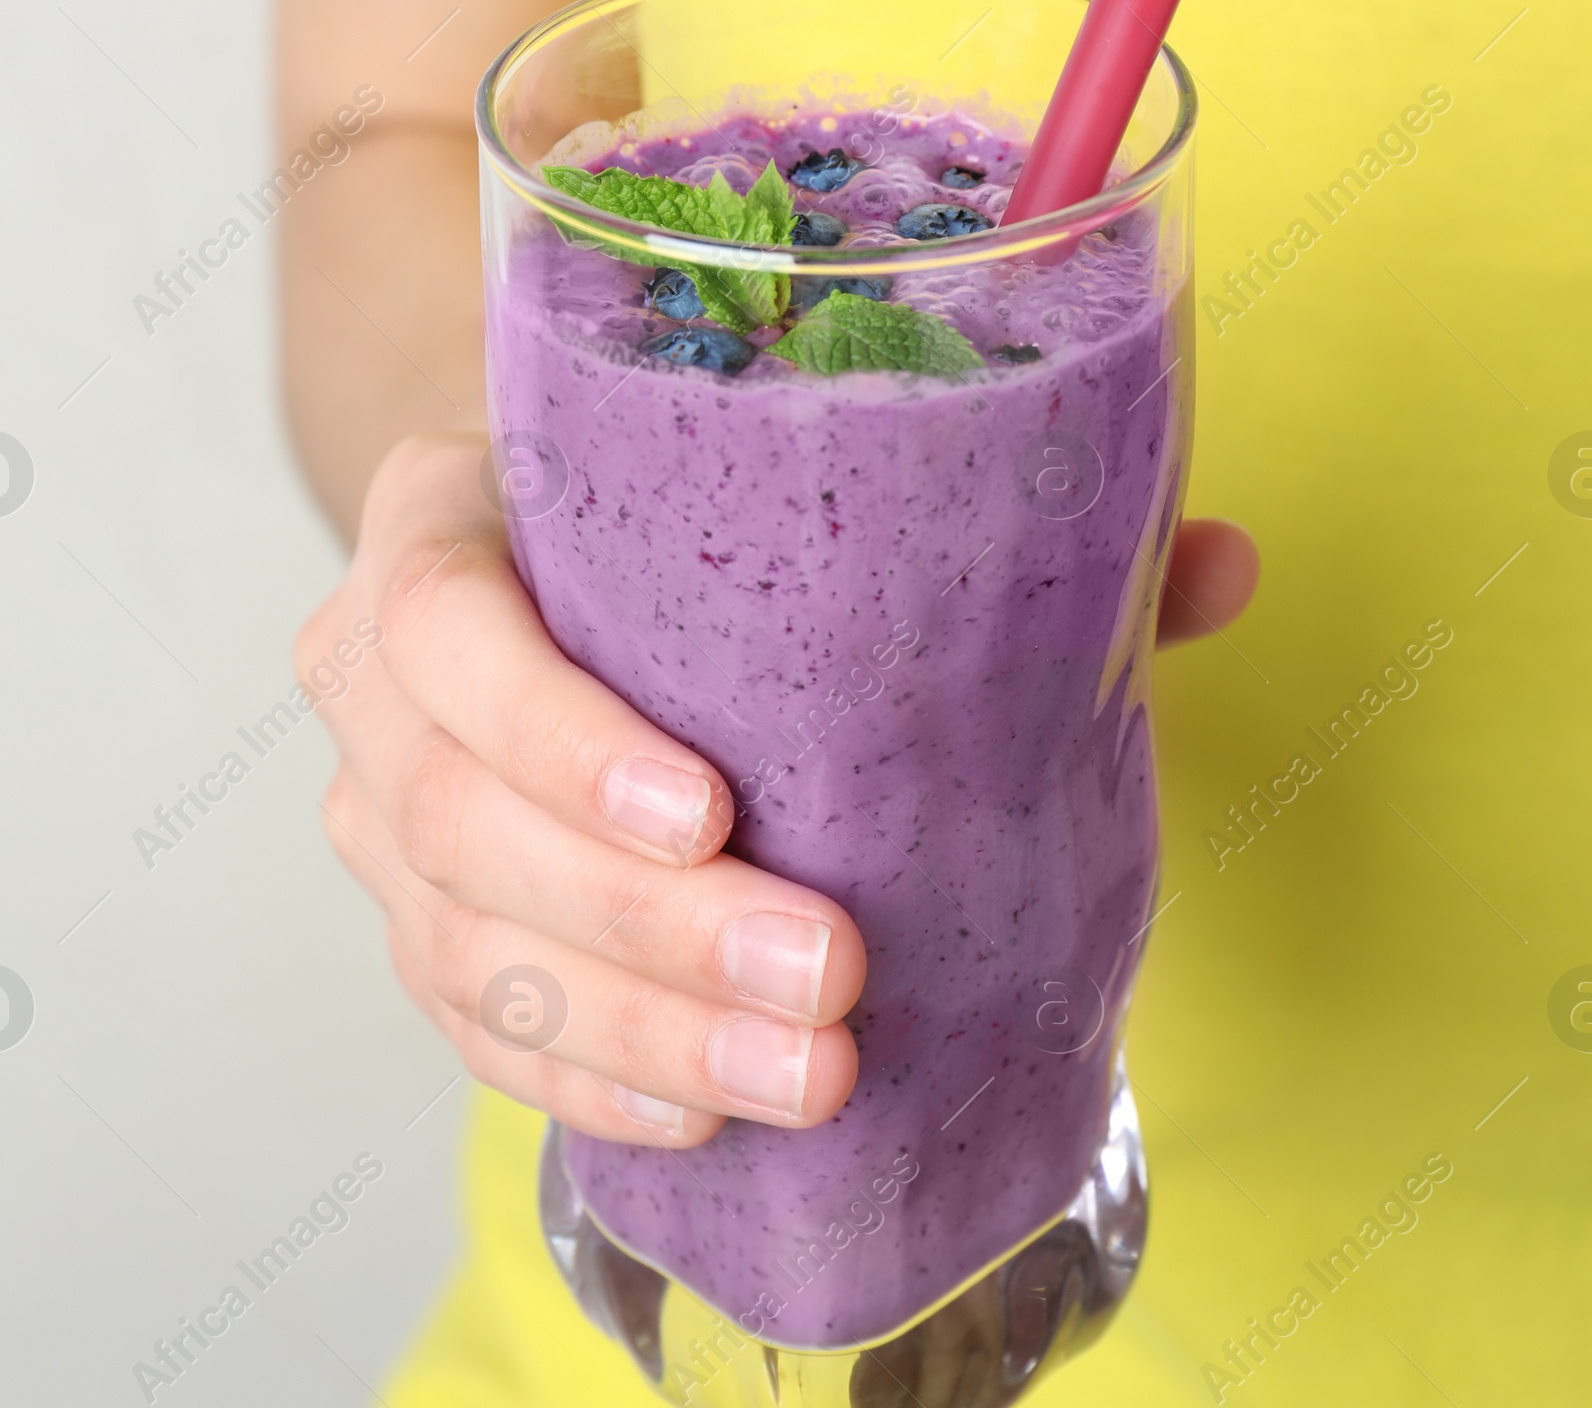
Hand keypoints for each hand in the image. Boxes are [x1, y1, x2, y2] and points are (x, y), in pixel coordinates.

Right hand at [296, 434, 1256, 1148]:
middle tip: (830, 979)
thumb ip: (985, 514)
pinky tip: (711, 1120)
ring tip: (816, 1078)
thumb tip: (1220, 563)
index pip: (440, 621)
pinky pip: (473, 1034)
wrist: (550, 559)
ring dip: (646, 1034)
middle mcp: (377, 675)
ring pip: (468, 955)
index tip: (711, 809)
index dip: (554, 728)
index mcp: (439, 516)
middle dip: (651, 929)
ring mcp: (379, 815)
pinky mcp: (419, 927)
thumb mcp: (786, 479)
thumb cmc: (680, 510)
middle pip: (461, 823)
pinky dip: (594, 1081)